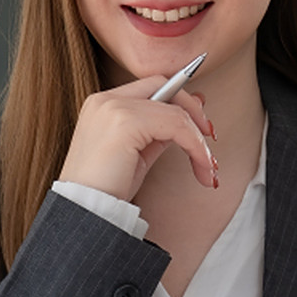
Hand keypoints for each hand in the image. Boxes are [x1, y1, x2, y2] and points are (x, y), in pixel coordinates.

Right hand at [58, 75, 217, 201]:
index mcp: (103, 104)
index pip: (151, 87)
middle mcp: (106, 100)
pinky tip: (202, 168)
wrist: (86, 211)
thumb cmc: (108, 189)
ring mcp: (114, 108)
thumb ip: (156, 133)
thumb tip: (185, 121)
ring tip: (208, 167)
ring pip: (175, 111)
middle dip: (193, 110)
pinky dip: (195, 147)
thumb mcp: (136, 154)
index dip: (181, 100)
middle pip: (164, 85)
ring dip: (198, 140)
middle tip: (210, 138)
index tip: (201, 123)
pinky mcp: (125, 122)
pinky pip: (176, 127)